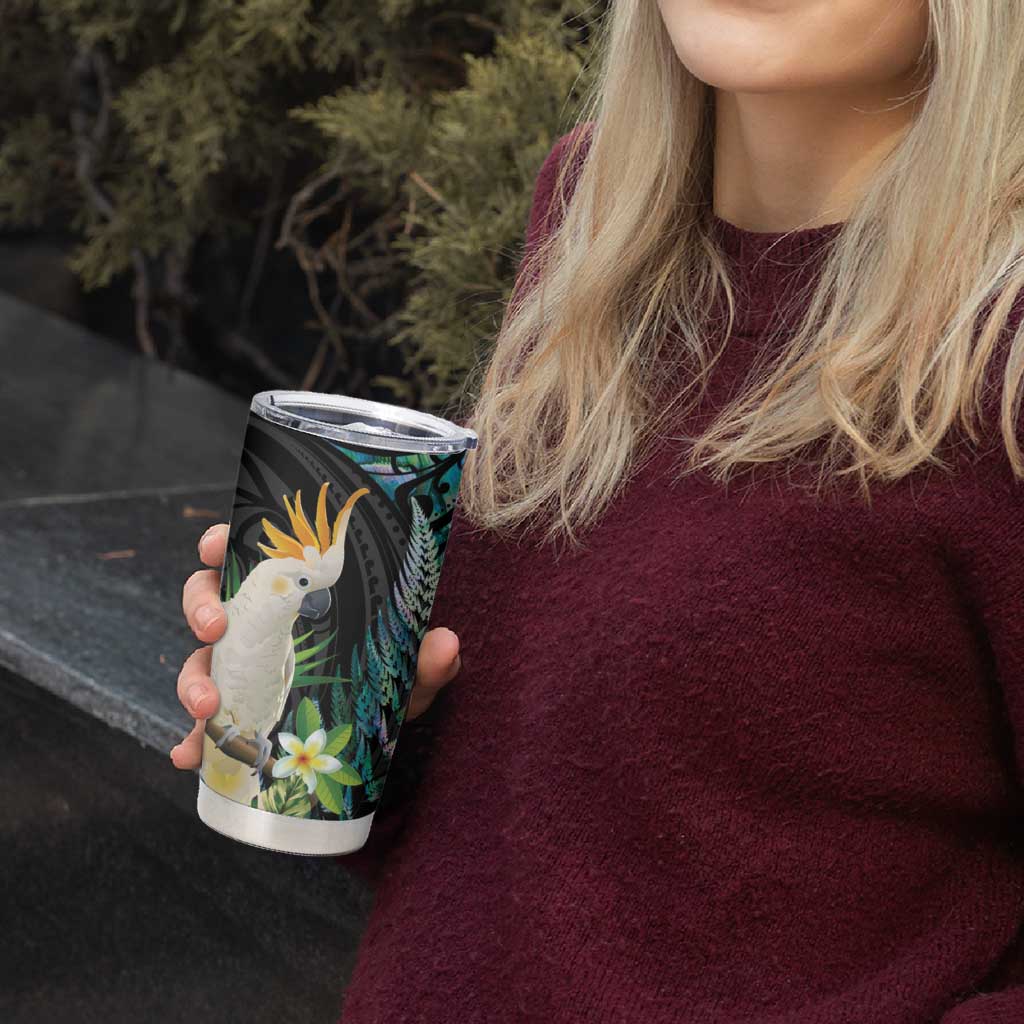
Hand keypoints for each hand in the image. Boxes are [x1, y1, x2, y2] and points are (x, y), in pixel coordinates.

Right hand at [169, 523, 461, 768]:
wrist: (381, 730)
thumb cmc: (388, 676)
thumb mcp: (408, 667)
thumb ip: (426, 658)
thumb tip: (446, 643)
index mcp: (292, 593)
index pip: (247, 555)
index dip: (219, 543)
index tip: (215, 545)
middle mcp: (259, 624)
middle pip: (207, 600)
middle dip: (200, 609)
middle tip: (215, 628)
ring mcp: (243, 668)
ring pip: (199, 660)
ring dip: (193, 679)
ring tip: (206, 706)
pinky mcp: (238, 713)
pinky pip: (204, 725)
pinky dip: (192, 741)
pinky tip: (189, 756)